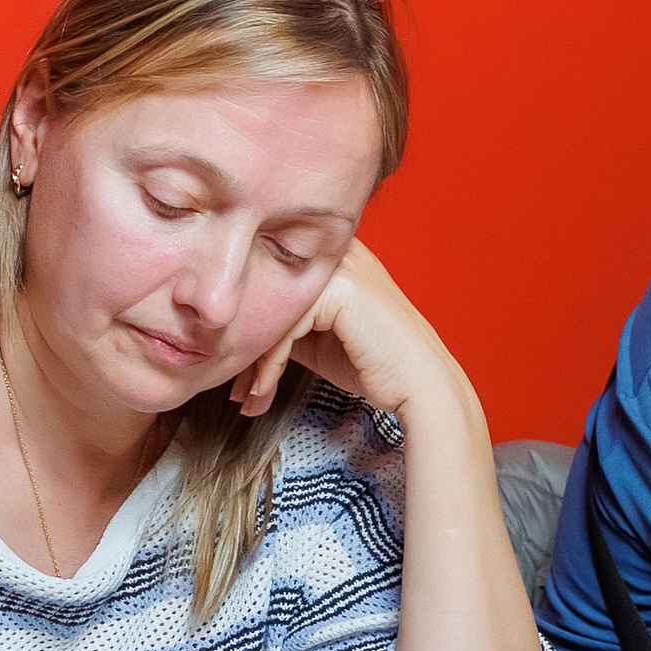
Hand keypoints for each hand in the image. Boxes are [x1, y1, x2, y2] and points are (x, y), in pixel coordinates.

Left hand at [238, 240, 456, 420]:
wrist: (417, 384)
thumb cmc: (373, 364)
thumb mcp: (317, 339)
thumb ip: (286, 324)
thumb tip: (237, 333)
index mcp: (331, 258)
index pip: (271, 283)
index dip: (248, 327)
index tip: (234, 367)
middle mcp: (335, 254)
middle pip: (266, 296)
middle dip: (244, 345)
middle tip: (233, 387)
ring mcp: (339, 268)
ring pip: (272, 313)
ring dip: (254, 362)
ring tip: (246, 396)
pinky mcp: (340, 290)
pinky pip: (286, 328)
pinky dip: (270, 365)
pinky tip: (264, 391)